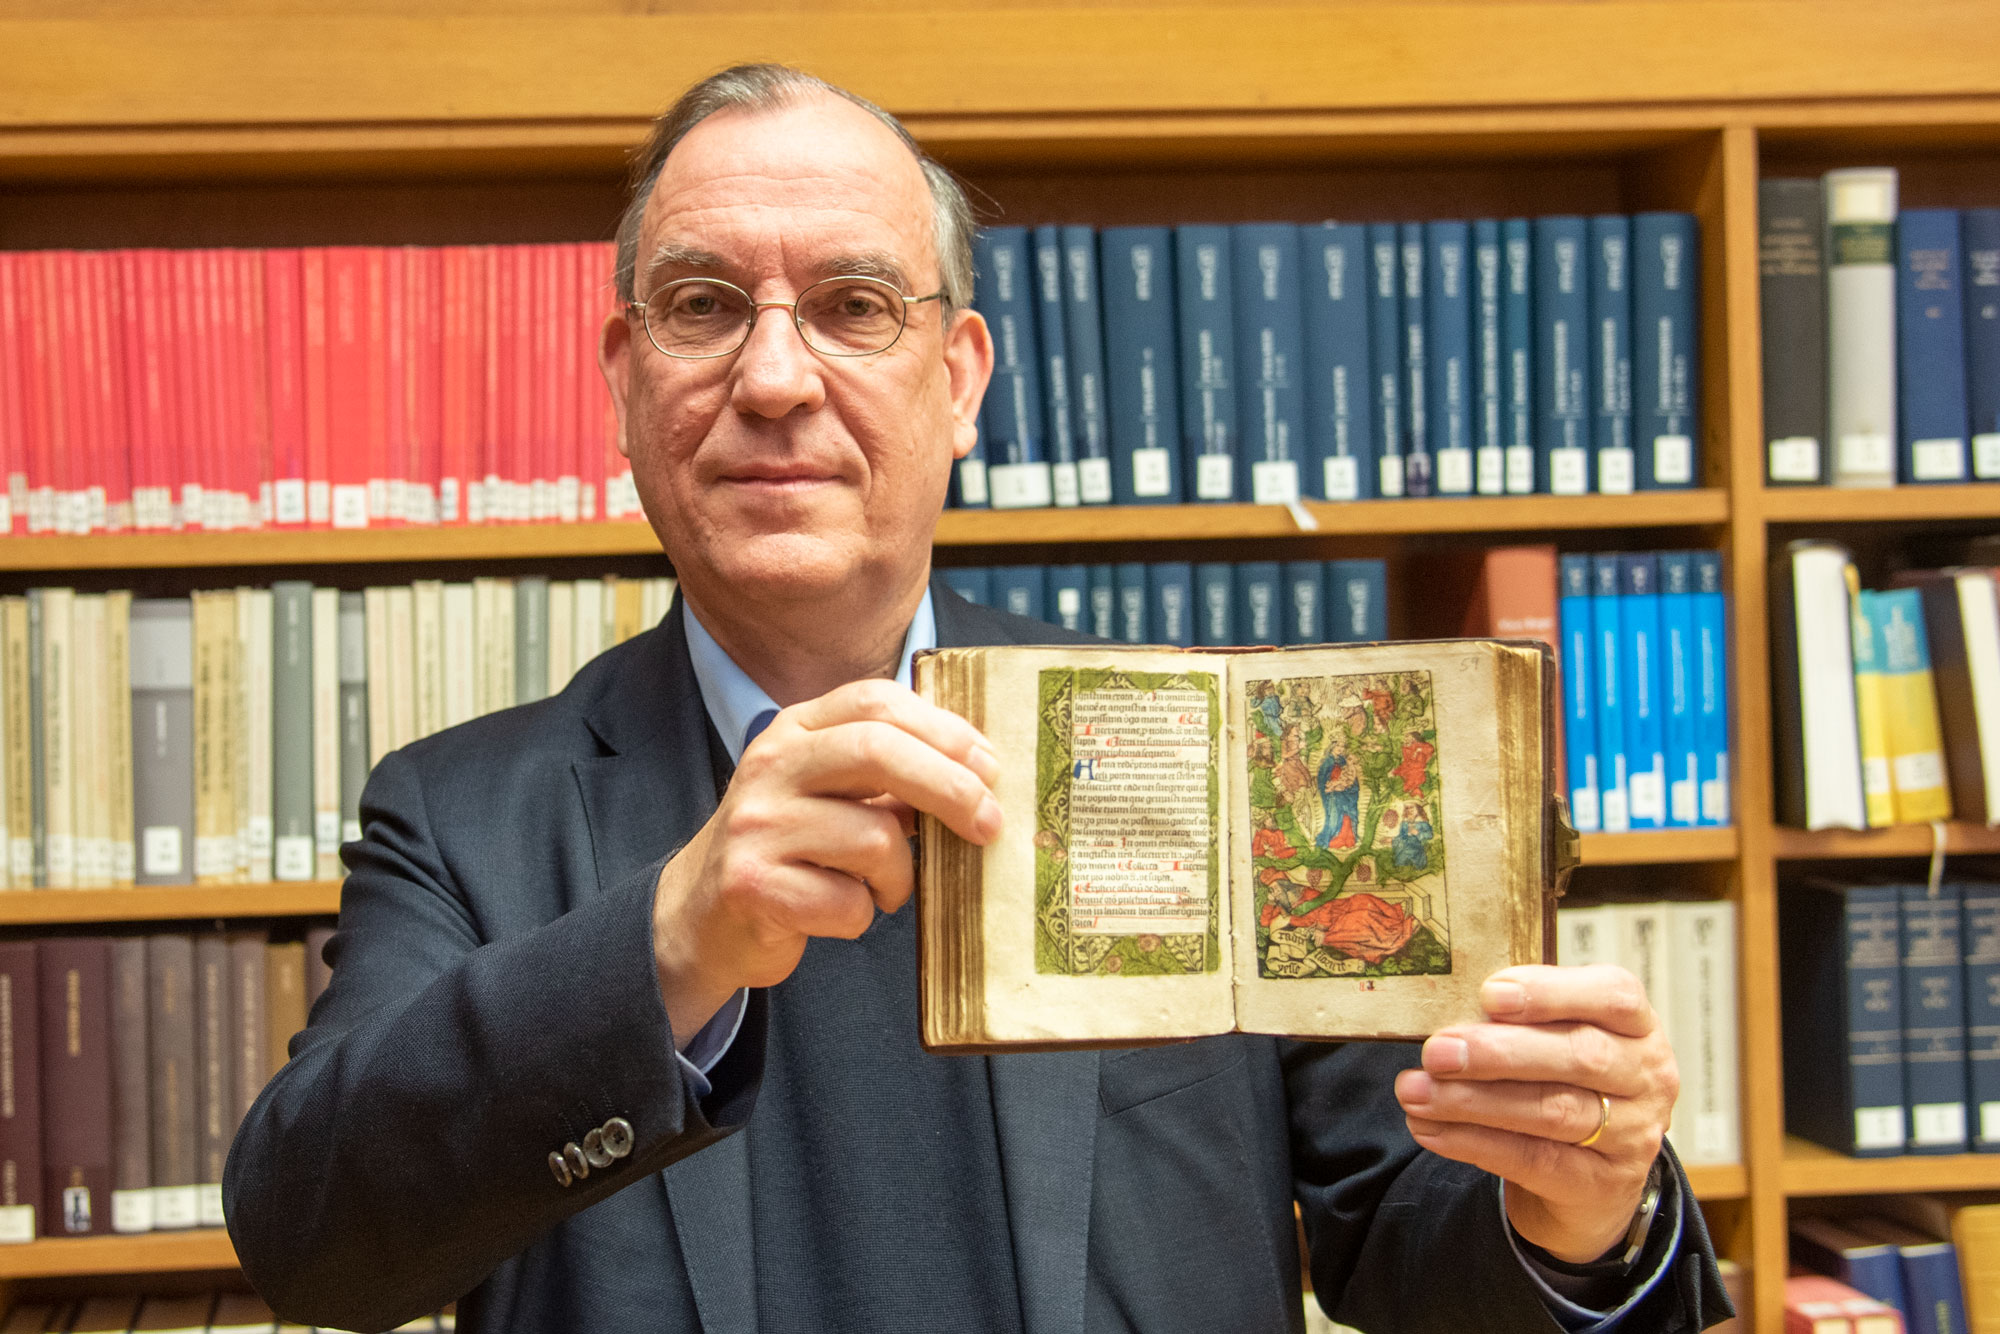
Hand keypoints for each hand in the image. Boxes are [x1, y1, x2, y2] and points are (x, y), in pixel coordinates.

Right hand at [652, 678, 1001, 1045]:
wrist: (702, 915)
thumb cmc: (790, 849)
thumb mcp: (829, 793)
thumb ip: (888, 773)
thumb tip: (980, 775)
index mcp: (795, 729)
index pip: (876, 702)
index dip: (944, 729)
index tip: (990, 765)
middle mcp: (771, 765)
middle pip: (877, 751)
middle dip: (950, 787)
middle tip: (990, 823)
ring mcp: (756, 824)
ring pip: (873, 838)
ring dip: (902, 875)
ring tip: (888, 888)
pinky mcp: (752, 885)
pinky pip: (848, 902)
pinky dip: (863, 915)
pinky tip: (842, 912)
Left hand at [1392, 964, 1677, 1262]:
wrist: (1594, 1170)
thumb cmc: (1562, 1078)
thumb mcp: (1556, 1037)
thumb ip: (1517, 1019)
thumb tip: (1444, 1013)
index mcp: (1635, 1023)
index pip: (1612, 995)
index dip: (1551, 993)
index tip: (1490, 994)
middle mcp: (1646, 1075)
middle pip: (1579, 1056)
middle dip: (1498, 1053)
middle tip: (1436, 1052)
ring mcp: (1633, 1133)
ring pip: (1552, 1112)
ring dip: (1473, 1101)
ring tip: (1415, 1092)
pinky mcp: (1603, 1182)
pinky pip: (1534, 1160)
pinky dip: (1474, 1143)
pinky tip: (1432, 1130)